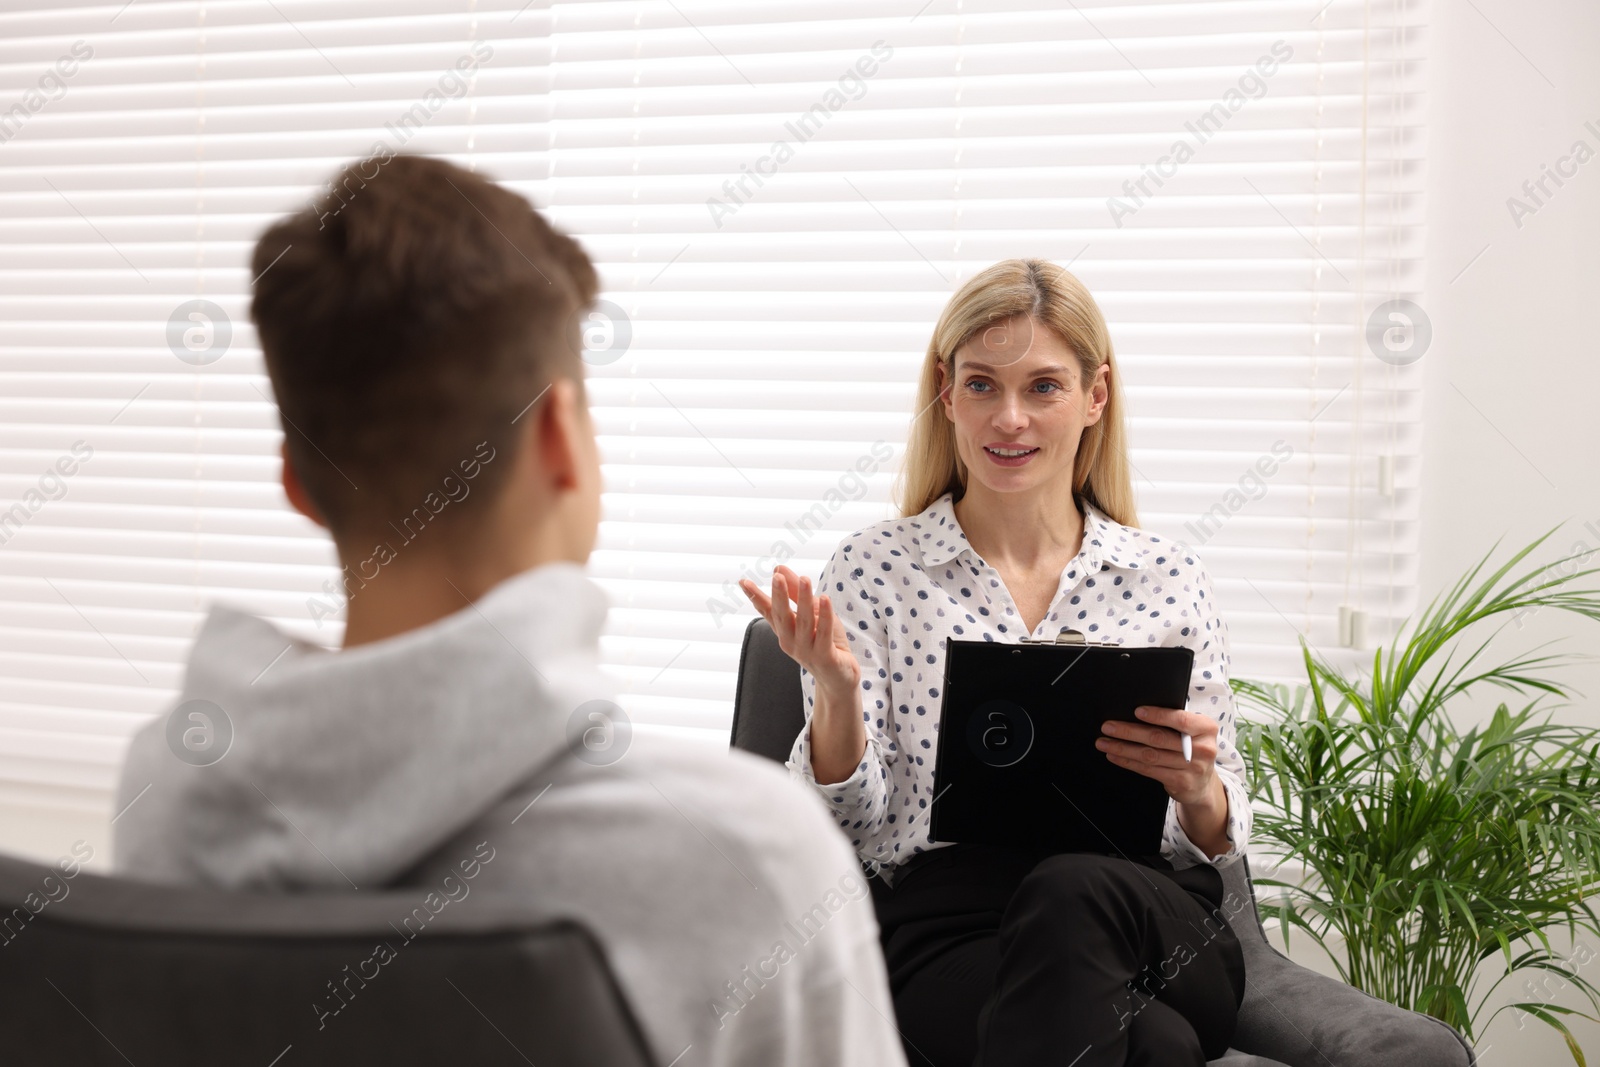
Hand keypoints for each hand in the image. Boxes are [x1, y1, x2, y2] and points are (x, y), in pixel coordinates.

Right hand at [739, 565, 861, 698]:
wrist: (839, 678)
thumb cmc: (824, 642)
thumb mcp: (811, 613)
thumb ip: (797, 592)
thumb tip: (779, 568)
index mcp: (785, 631)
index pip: (768, 611)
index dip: (756, 597)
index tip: (744, 582)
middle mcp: (790, 642)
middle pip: (782, 616)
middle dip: (779, 596)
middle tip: (776, 577)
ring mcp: (806, 651)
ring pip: (804, 622)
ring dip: (804, 600)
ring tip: (805, 579)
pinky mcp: (824, 657)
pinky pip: (823, 634)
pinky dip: (824, 616)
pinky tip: (825, 599)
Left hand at [1096, 705, 1217, 806]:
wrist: (1202, 784)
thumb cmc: (1191, 749)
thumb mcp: (1192, 732)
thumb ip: (1174, 721)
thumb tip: (1137, 712)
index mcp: (1206, 728)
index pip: (1181, 719)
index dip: (1158, 715)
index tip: (1136, 711)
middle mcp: (1203, 748)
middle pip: (1159, 738)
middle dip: (1129, 731)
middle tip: (1108, 727)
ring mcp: (1193, 768)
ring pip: (1150, 755)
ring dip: (1123, 748)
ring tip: (1104, 742)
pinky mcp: (1181, 782)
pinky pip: (1149, 770)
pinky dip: (1128, 762)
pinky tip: (1116, 756)